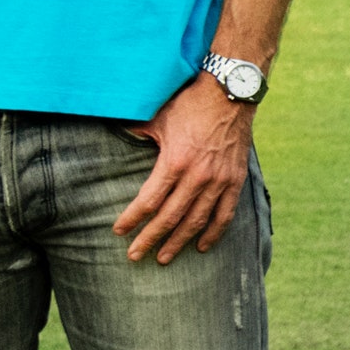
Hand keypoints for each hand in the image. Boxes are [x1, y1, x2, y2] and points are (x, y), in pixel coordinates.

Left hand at [114, 72, 254, 264]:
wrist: (230, 92)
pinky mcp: (234, 180)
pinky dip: (213, 233)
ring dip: (178, 242)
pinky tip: (201, 246)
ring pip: (196, 221)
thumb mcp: (157, 117)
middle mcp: (198, 176)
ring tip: (164, 258)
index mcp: (174, 162)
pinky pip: (225, 214)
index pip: (148, 201)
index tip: (119, 232)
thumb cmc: (189, 102)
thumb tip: (115, 138)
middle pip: (169, 217)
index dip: (132, 219)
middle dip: (150, 239)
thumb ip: (136, 134)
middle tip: (135, 256)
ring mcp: (219, 181)